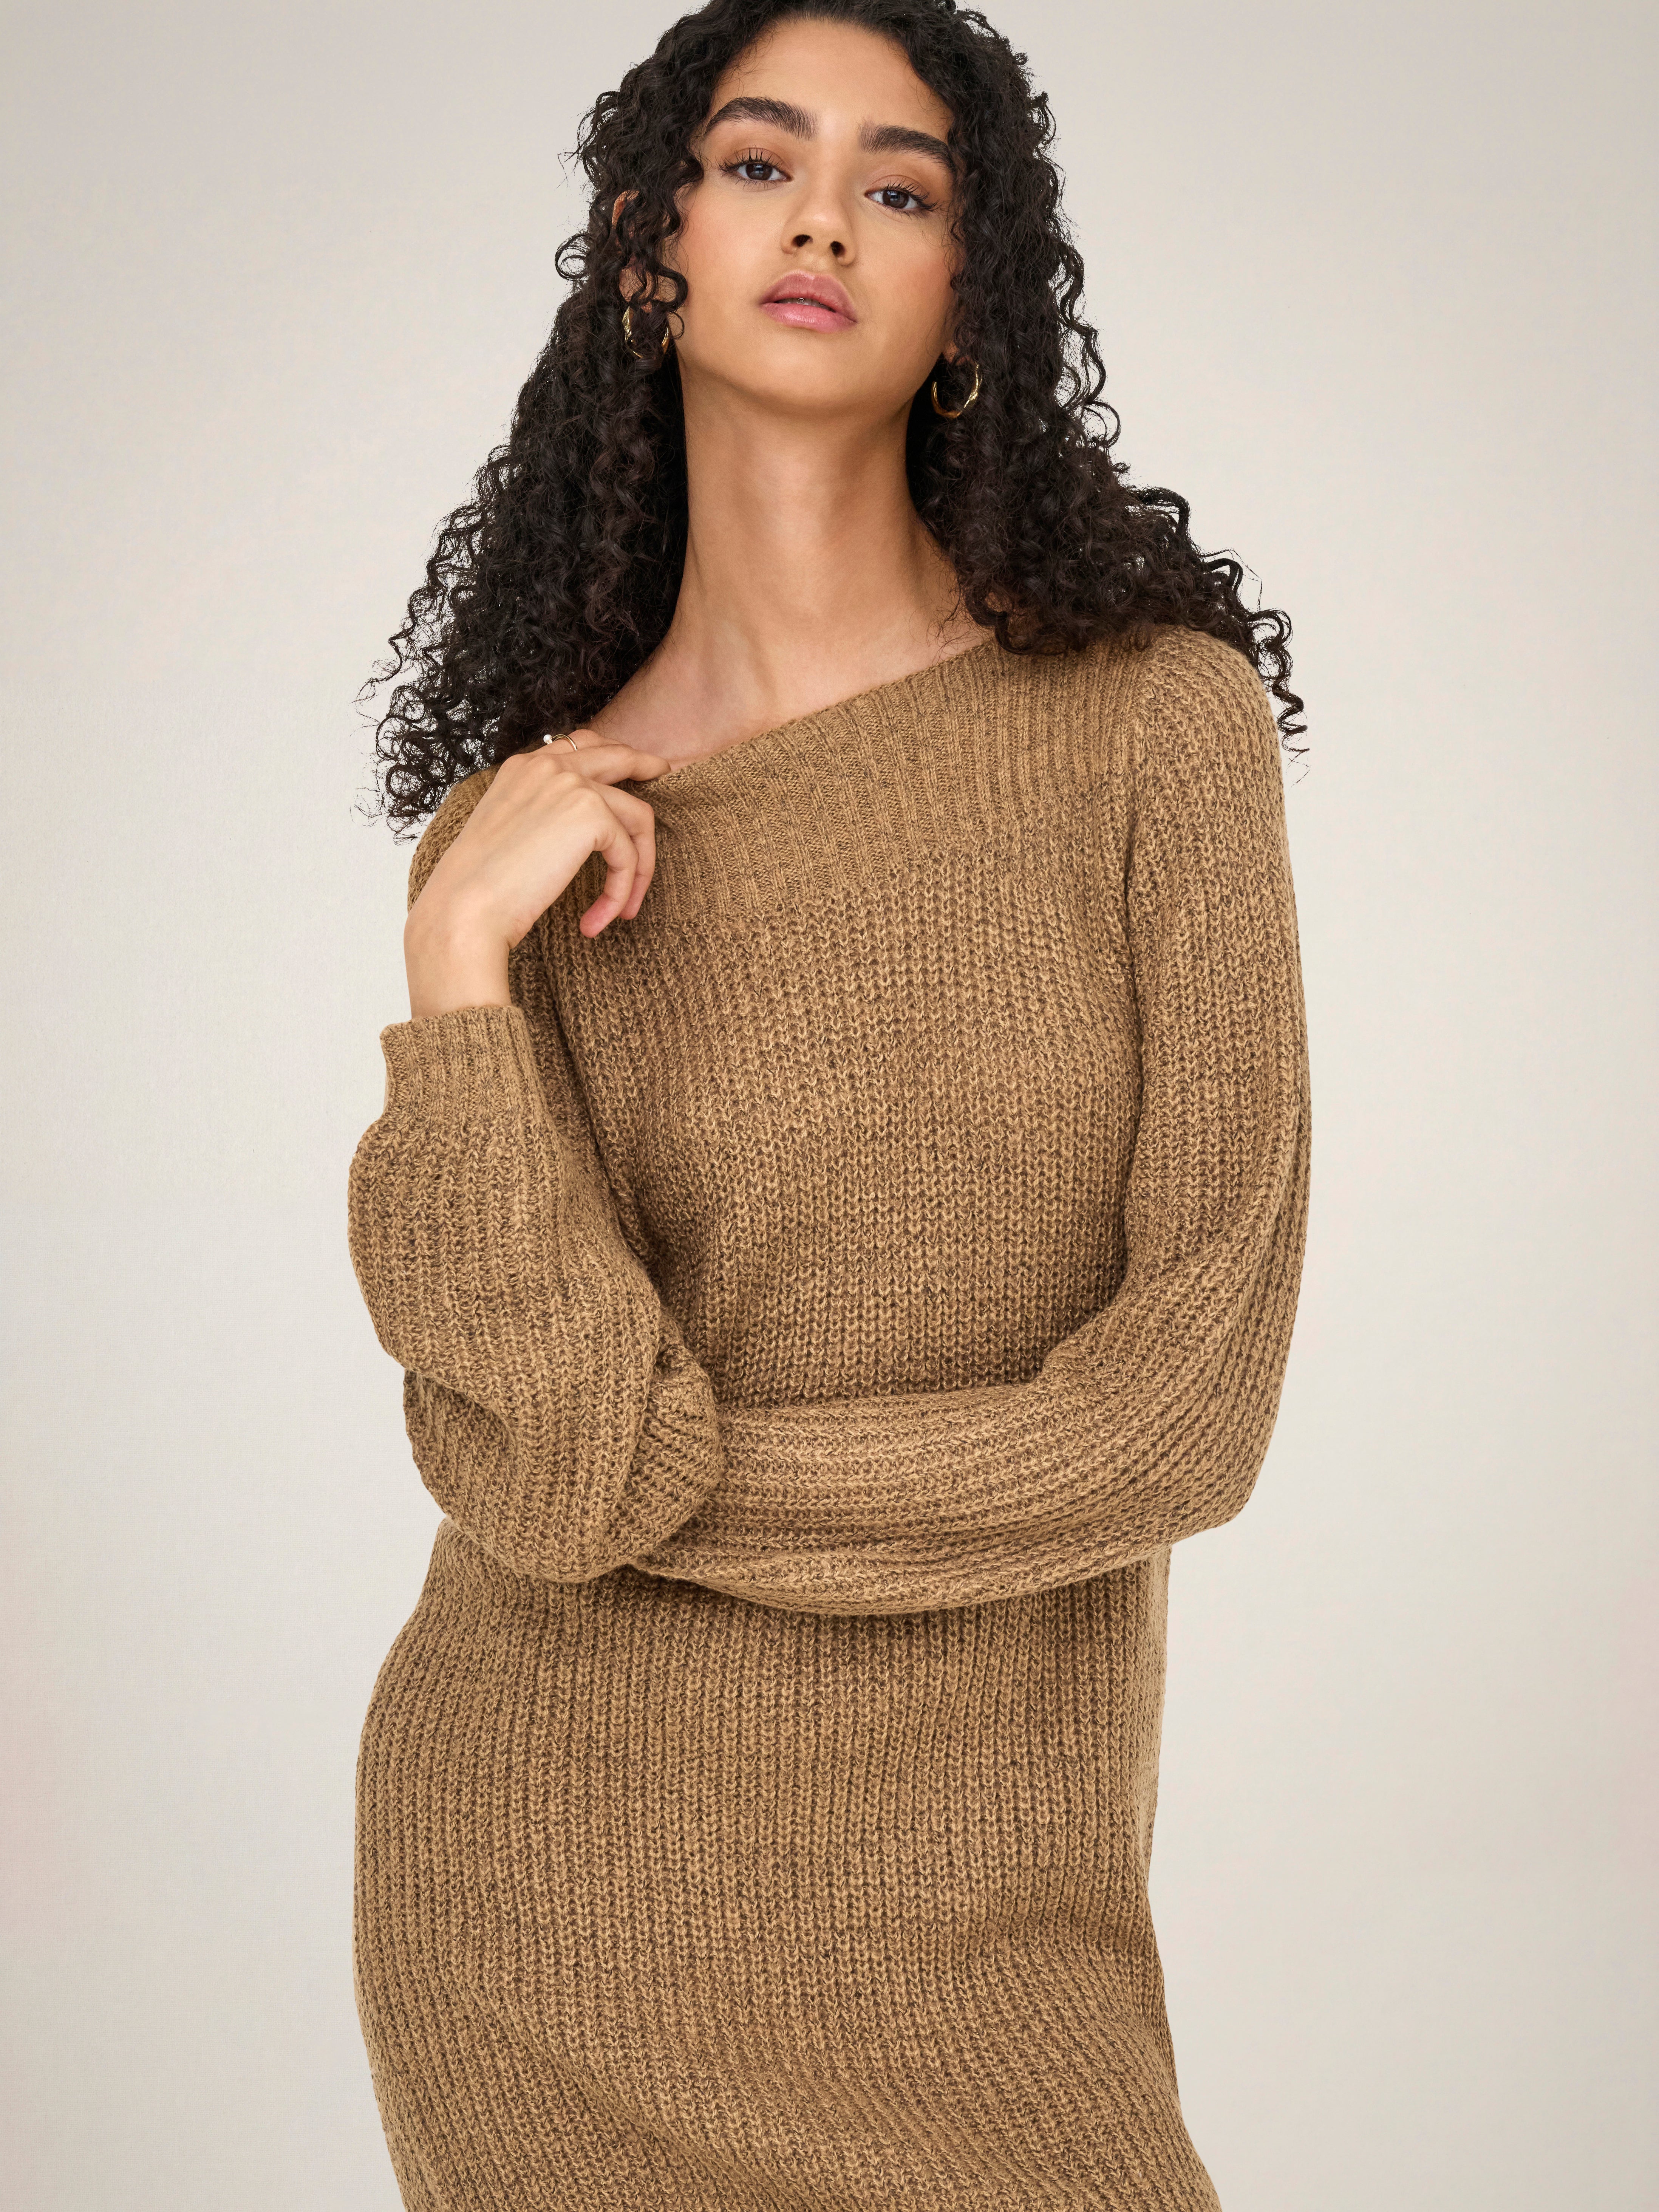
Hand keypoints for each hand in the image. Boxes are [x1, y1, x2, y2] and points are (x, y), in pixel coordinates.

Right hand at [404, 735, 673, 1018]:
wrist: (465, 909)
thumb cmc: (479, 887)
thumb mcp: (510, 833)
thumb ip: (544, 814)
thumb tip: (583, 826)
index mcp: (522, 767)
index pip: (579, 746)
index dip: (612, 755)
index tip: (634, 766)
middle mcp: (547, 765)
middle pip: (617, 756)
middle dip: (646, 765)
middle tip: (663, 774)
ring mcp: (571, 785)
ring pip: (636, 817)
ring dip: (638, 869)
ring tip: (621, 910)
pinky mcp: (591, 815)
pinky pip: (629, 855)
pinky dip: (622, 891)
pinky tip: (599, 920)